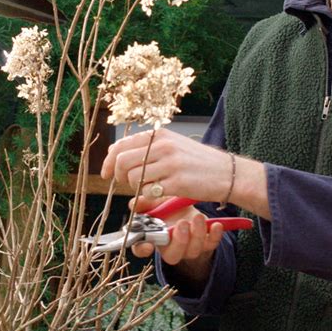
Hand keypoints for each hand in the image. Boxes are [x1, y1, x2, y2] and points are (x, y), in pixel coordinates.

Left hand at [101, 128, 231, 202]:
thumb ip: (148, 147)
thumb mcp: (173, 145)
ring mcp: (169, 164)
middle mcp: (163, 146)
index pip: (121, 145)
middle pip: (122, 161)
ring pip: (133, 177)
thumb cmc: (198, 161)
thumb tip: (116, 154)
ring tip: (148, 187)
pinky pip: (149, 191)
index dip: (108, 161)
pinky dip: (149, 195)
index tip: (105, 173)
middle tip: (125, 183)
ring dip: (134, 186)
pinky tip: (161, 192)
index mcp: (159, 135)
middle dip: (117, 176)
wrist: (226, 173)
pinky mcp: (176, 182)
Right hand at [127, 195, 223, 267]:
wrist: (190, 213)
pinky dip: (215, 236)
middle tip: (182, 224)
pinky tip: (217, 224)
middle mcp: (170, 247)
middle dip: (179, 241)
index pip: (141, 248)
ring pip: (193, 250)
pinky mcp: (206, 245)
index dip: (142, 249)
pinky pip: (211, 245)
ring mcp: (189, 248)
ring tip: (198, 218)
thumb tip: (135, 202)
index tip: (148, 245)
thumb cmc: (169, 208)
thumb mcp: (156, 202)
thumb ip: (145, 202)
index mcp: (153, 237)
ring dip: (197, 234)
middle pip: (172, 254)